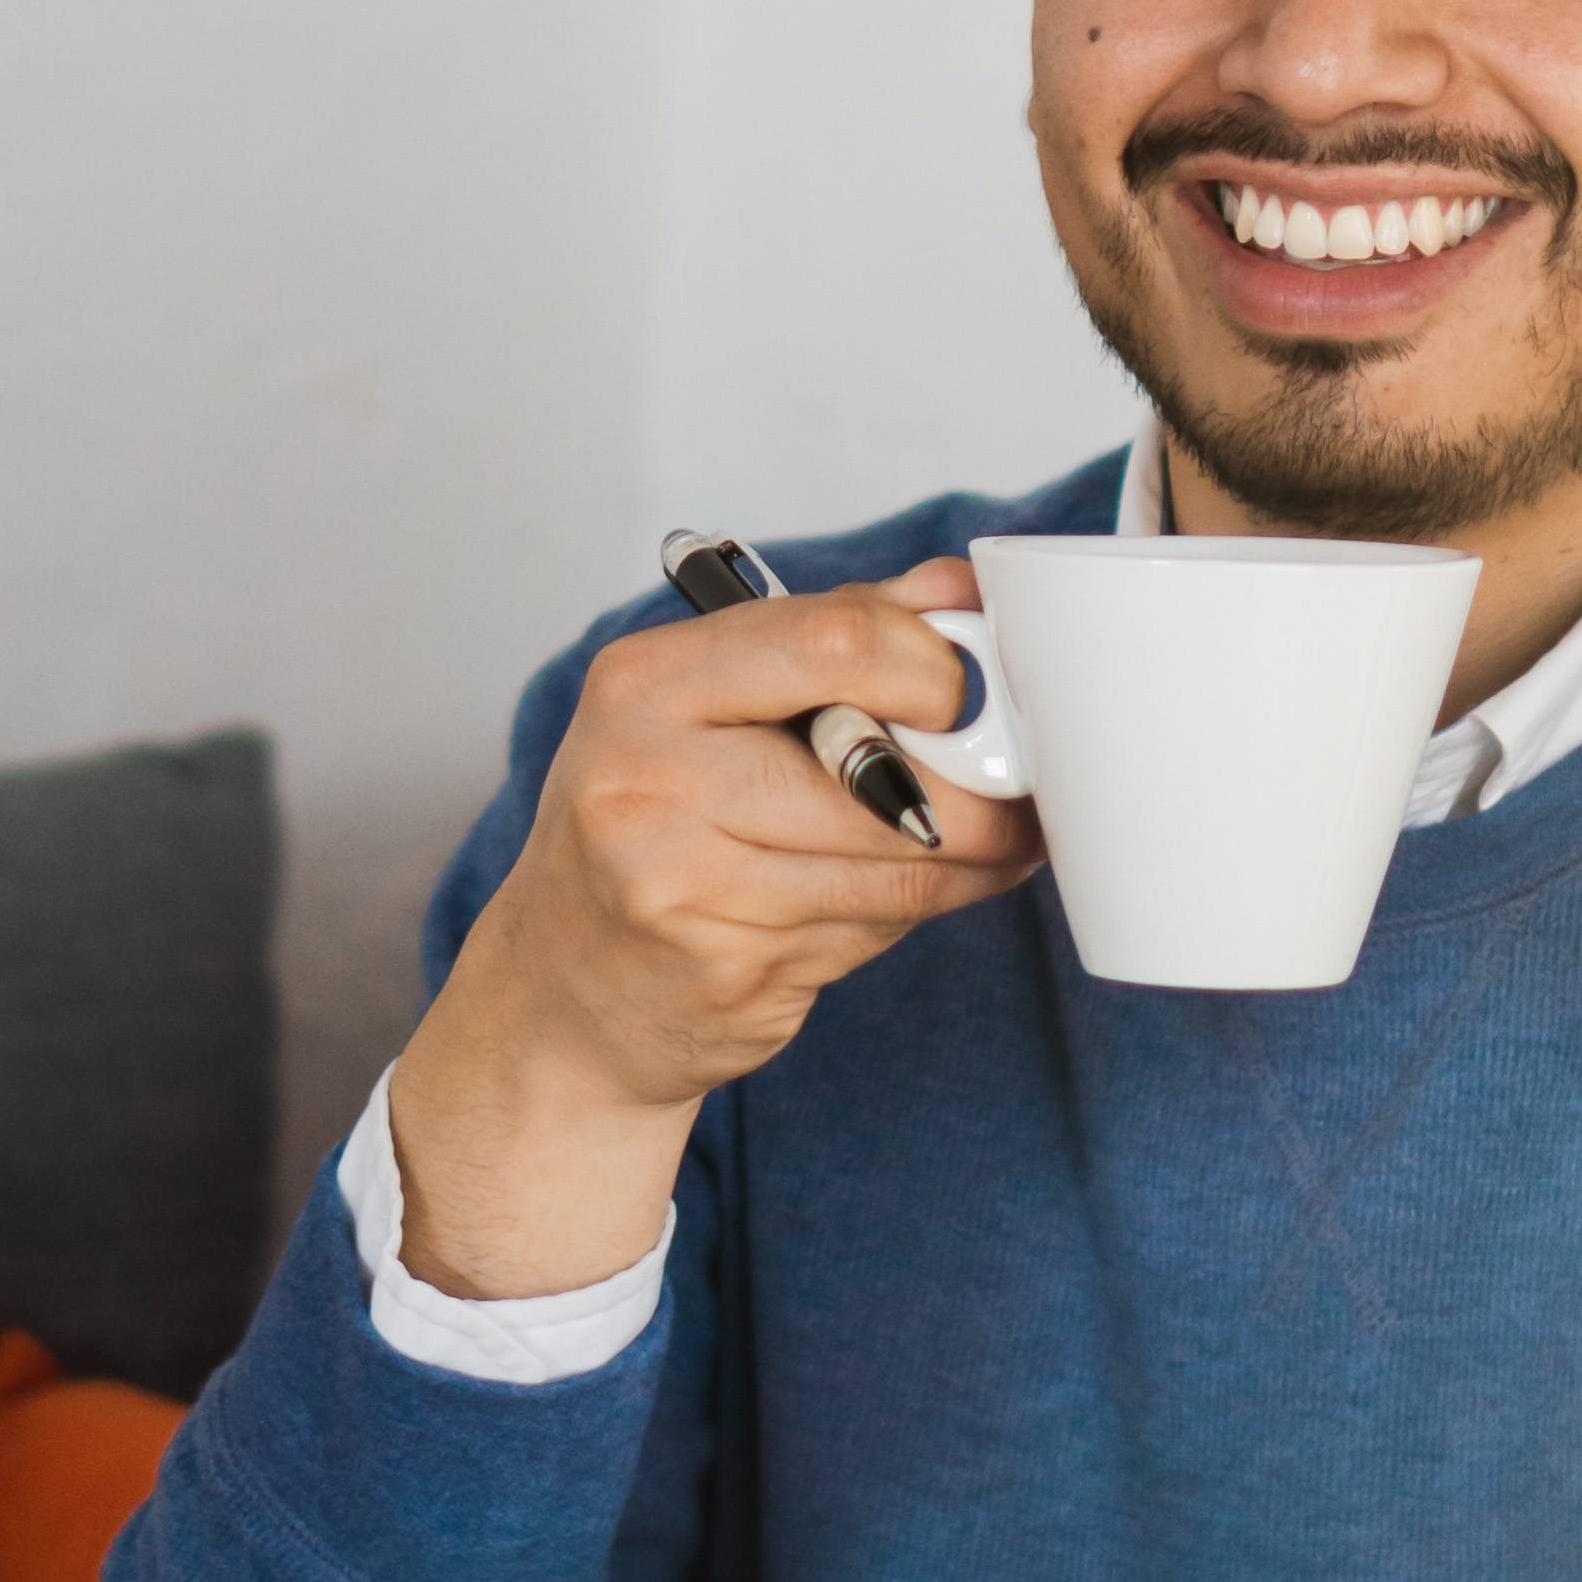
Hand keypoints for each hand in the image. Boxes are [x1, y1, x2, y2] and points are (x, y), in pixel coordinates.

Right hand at [387, 564, 1038, 1299]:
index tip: (974, 691)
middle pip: (878, 764)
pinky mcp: (727, 972)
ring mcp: (680, 884)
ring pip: (895, 859)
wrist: (563, 992)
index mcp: (645, 682)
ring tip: (998, 841)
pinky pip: (875, 927)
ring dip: (974, 854)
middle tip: (1018, 780)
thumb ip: (831, 638)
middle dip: (976, 781)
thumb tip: (955, 589)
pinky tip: (919, 892)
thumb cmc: (649, 825)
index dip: (935, 667)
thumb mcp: (702, 709)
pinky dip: (920, 909)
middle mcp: (645, 777)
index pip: (832, 640)